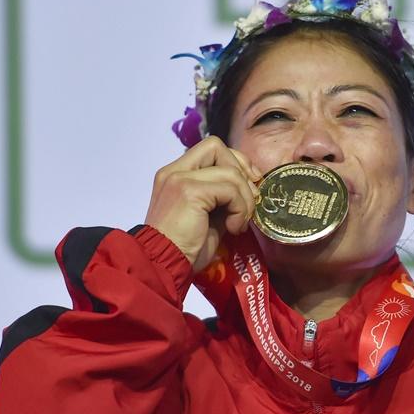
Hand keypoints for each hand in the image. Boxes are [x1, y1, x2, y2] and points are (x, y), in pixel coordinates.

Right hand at [145, 136, 261, 272]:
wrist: (163, 266)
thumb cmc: (184, 249)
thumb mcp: (207, 216)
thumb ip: (221, 197)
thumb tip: (250, 188)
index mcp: (176, 174)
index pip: (211, 149)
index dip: (235, 162)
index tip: (249, 185)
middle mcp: (174, 171)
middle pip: (218, 147)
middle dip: (243, 172)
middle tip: (250, 201)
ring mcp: (180, 178)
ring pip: (230, 171)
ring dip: (245, 199)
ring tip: (238, 223)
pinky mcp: (189, 191)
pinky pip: (230, 190)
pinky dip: (240, 210)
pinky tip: (232, 228)